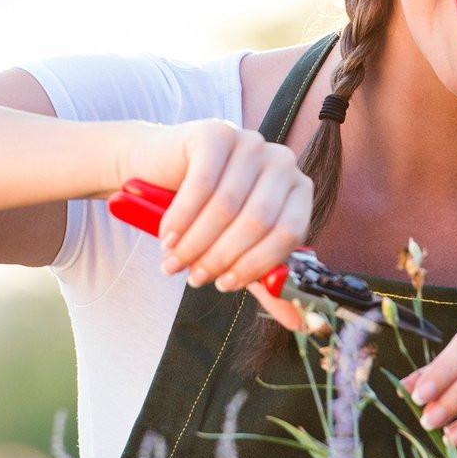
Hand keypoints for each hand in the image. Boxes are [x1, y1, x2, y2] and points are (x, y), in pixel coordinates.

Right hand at [133, 119, 311, 331]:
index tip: (225, 285)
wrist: (158, 169)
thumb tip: (298, 324)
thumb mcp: (237, 248)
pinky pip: (201, 185)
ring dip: (196, 243)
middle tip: (194, 278)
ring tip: (174, 262)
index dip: (256, 265)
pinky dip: (181, 219)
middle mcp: (281, 161)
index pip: (289, 234)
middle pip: (258, 221)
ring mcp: (250, 141)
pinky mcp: (216, 133)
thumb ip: (267, 281)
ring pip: (226, 206)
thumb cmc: (204, 212)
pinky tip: (167, 237)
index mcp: (298, 190)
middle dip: (221, 257)